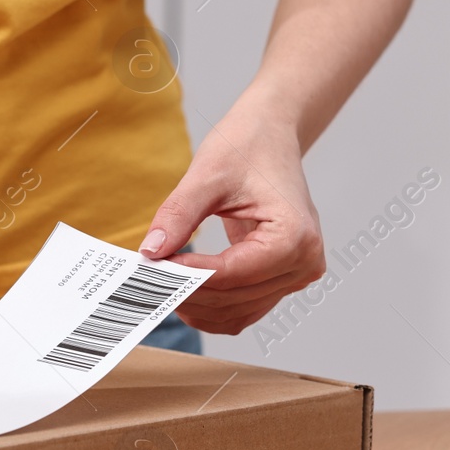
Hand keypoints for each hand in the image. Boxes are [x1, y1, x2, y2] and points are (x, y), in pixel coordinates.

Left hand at [139, 114, 324, 334]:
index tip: (150, 269)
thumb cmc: (247, 147)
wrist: (270, 137)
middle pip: (233, 297)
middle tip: (145, 279)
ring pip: (237, 313)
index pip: (231, 273)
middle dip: (186, 292)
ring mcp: (297, 275)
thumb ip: (178, 215)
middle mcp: (304, 262)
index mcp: (295, 235)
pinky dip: (211, 307)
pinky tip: (182, 291)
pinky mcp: (283, 280)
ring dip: (196, 305)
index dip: (187, 276)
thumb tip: (150, 252)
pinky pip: (243, 309)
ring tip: (159, 285)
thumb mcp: (207, 175)